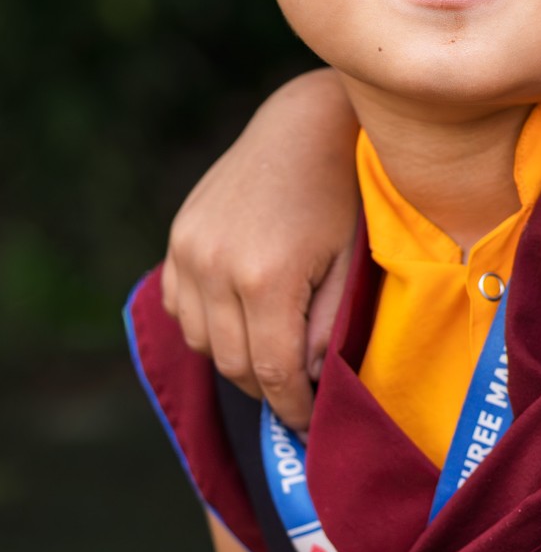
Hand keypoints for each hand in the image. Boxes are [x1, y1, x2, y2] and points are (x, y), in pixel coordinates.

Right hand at [160, 69, 360, 429]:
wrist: (303, 126)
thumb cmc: (344, 192)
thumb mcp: (351, 261)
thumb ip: (328, 326)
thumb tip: (307, 378)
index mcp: (266, 277)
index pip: (273, 371)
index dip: (293, 407)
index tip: (311, 424)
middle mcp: (215, 267)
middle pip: (233, 363)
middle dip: (268, 389)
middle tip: (298, 397)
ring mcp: (188, 251)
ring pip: (201, 341)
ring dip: (235, 358)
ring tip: (275, 355)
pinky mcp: (177, 238)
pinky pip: (180, 307)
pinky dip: (207, 324)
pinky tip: (241, 318)